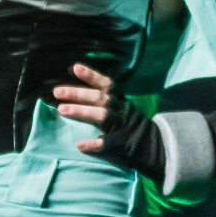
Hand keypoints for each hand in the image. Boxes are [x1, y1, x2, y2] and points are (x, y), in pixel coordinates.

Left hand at [53, 63, 165, 180]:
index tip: (75, 67)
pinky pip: (109, 143)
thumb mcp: (121, 111)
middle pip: (99, 98)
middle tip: (57, 91)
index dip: (91, 75)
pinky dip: (95, 144)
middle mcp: (121, 111)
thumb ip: (102, 102)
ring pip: (103, 116)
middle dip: (77, 93)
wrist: (158, 149)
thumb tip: (73, 94)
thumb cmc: (131, 129)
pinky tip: (80, 145)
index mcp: (120, 102)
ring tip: (62, 110)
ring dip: (82, 112)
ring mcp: (123, 128)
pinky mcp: (123, 146)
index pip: (106, 85)